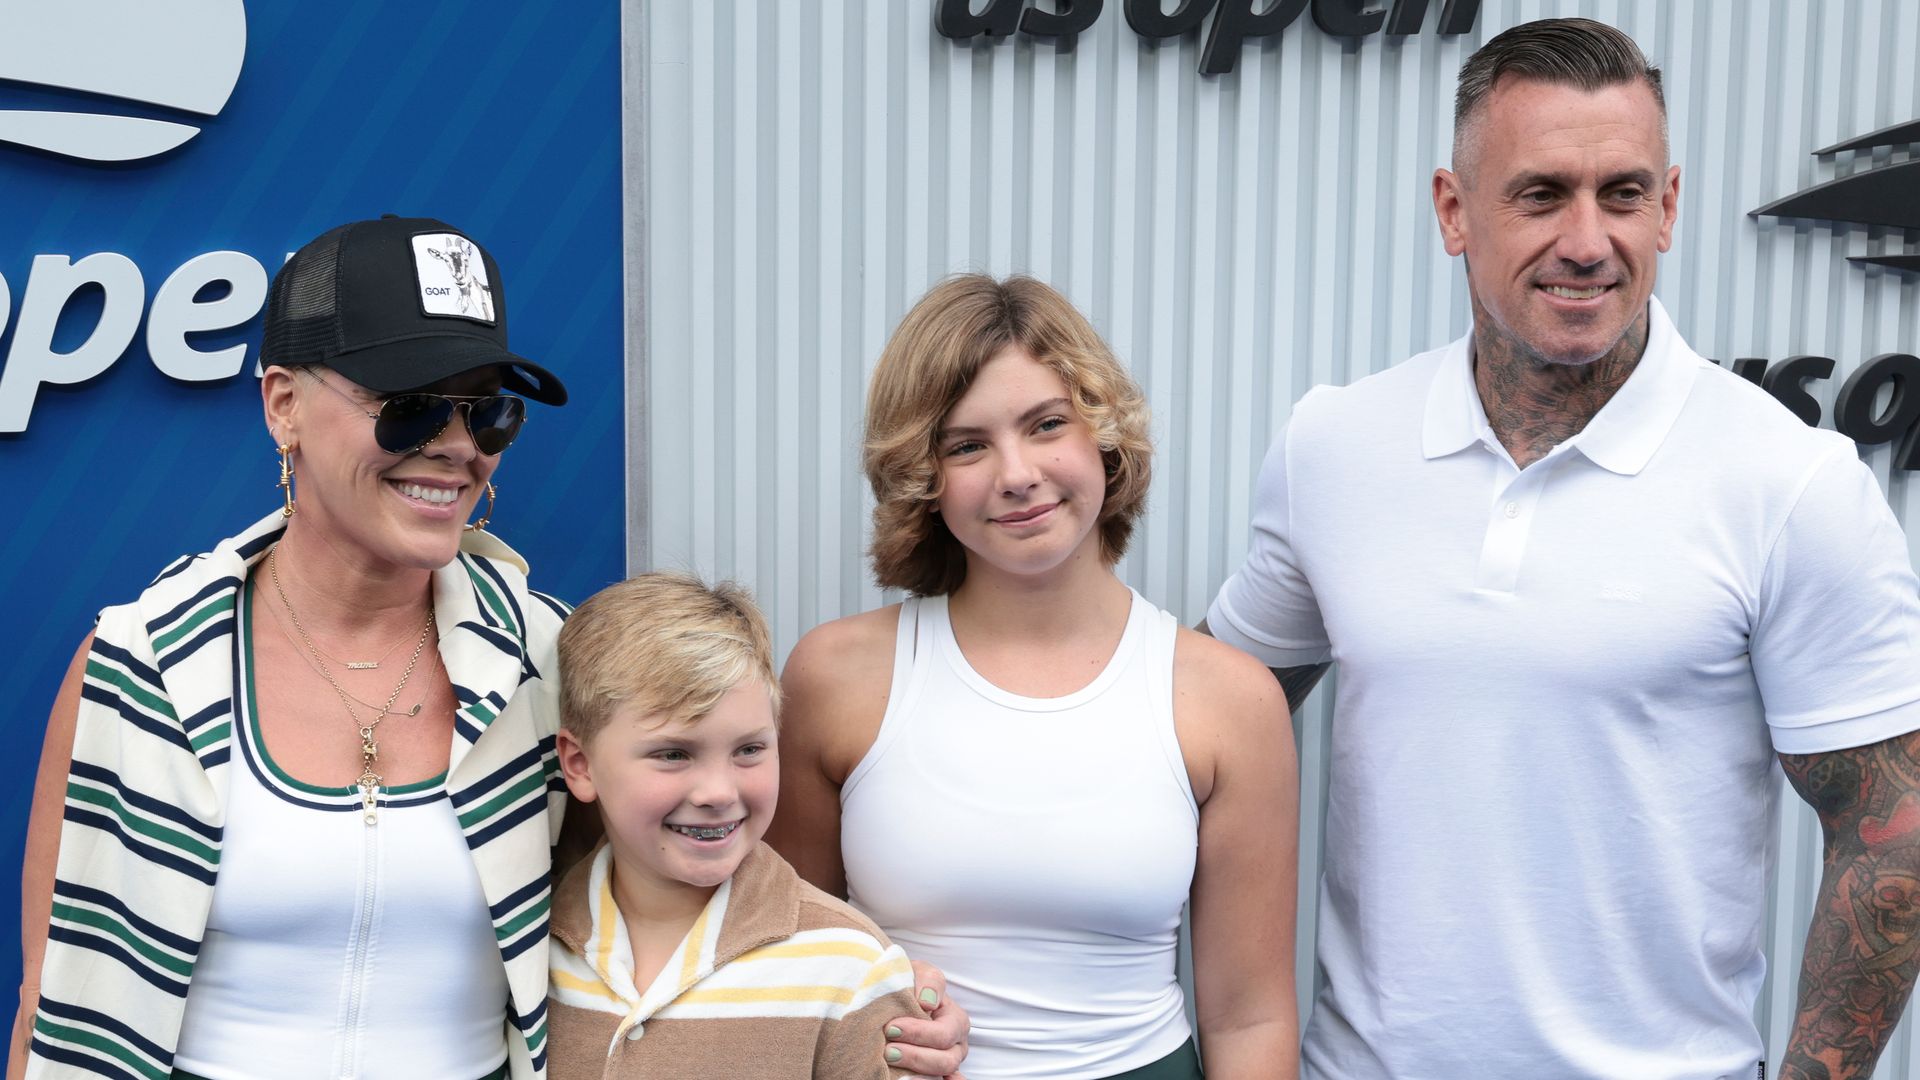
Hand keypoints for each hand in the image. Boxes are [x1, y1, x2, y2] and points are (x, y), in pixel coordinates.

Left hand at [884, 959, 969, 1077]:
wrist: (896, 995)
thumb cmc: (911, 984)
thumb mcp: (920, 971)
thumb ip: (928, 980)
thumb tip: (928, 1001)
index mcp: (956, 1020)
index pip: (944, 1034)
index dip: (918, 1033)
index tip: (891, 1028)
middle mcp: (956, 1045)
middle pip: (945, 1061)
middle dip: (915, 1056)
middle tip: (888, 1050)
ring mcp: (946, 1062)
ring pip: (938, 1075)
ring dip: (915, 1072)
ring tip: (889, 1060)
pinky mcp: (932, 1072)